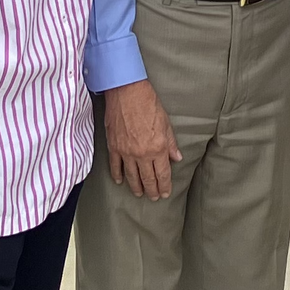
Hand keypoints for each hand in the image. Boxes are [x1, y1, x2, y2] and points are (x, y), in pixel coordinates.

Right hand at [102, 80, 182, 199]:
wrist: (127, 92)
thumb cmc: (148, 103)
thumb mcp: (165, 122)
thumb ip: (171, 143)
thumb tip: (176, 157)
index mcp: (158, 148)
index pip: (162, 174)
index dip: (164, 186)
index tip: (165, 193)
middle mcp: (142, 154)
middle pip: (147, 179)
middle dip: (152, 190)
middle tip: (154, 197)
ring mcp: (126, 152)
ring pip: (131, 176)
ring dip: (136, 187)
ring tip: (139, 193)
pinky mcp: (113, 147)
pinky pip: (115, 166)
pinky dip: (118, 175)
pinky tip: (120, 181)